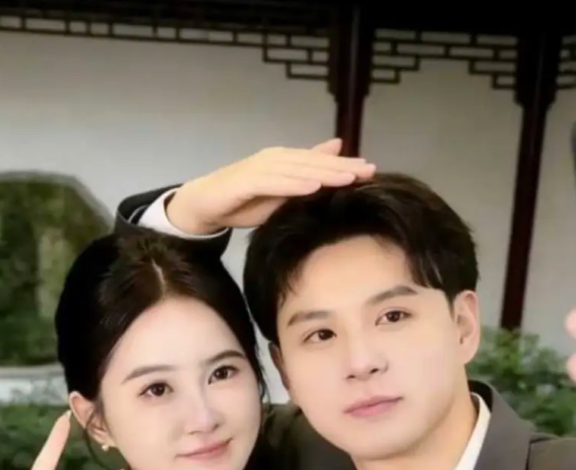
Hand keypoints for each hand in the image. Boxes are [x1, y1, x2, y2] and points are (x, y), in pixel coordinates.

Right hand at [167, 139, 375, 234]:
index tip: (371, 171)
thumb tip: (331, 170)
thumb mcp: (279, 195)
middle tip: (369, 172)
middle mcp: (275, 159)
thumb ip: (302, 183)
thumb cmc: (243, 202)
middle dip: (342, 167)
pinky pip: (273, 182)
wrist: (205, 204)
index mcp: (285, 161)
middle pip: (313, 163)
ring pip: (298, 170)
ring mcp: (260, 168)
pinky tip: (313, 188)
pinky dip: (293, 184)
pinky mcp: (246, 181)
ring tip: (349, 179)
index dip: (345, 165)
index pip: (319, 163)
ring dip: (324, 174)